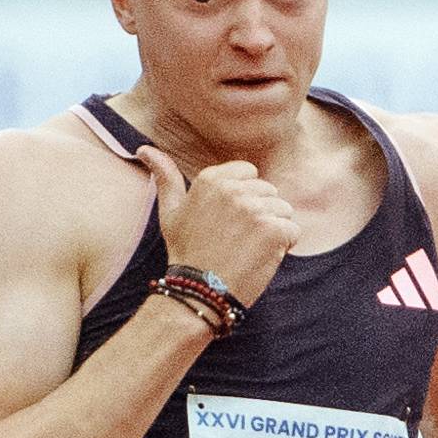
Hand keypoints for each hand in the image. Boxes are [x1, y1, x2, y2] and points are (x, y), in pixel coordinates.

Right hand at [138, 144, 308, 303]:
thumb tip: (144, 148)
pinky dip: (284, 246)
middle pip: (269, 193)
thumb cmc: (185, 251)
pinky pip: (293, 231)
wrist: (199, 290)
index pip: (250, 173)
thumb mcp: (170, 211)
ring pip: (283, 211)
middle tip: (237, 238)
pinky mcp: (273, 230)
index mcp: (211, 179)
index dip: (246, 197)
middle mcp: (233, 189)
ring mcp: (255, 209)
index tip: (230, 219)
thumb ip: (165, 177)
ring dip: (273, 230)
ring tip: (247, 248)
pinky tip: (261, 257)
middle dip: (261, 213)